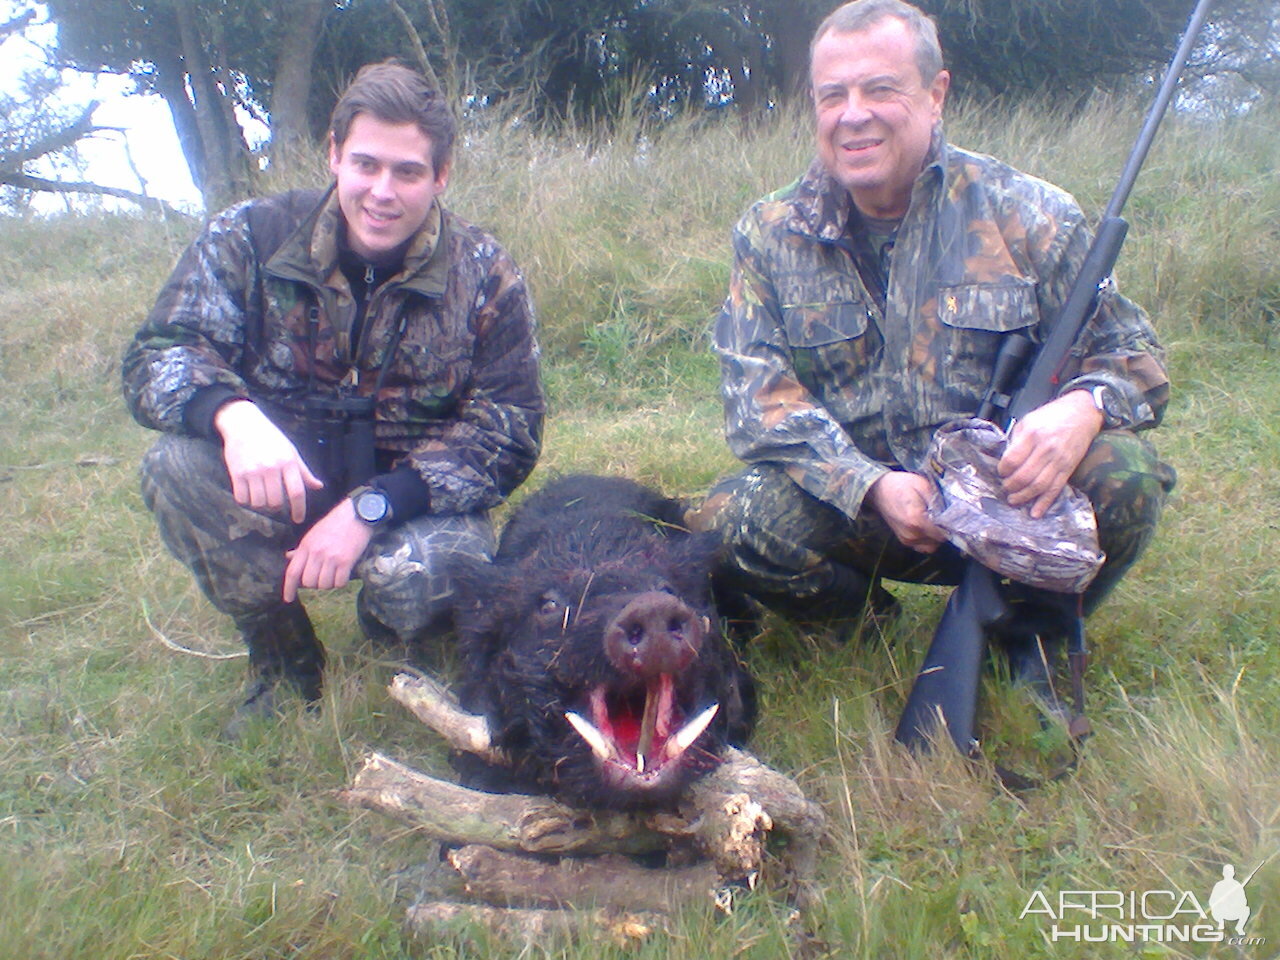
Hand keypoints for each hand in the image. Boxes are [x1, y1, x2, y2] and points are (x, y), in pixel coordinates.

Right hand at [215, 400, 322, 523]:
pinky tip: (248, 493)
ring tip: (261, 496)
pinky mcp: (237, 473)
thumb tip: (319, 486)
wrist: (244, 424)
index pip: (297, 492)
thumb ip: (304, 471)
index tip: (298, 519)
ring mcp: (253, 471)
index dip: (299, 509)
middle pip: (276, 502)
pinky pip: (242, 499)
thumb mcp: (291, 451)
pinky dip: (246, 501)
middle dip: (277, 507)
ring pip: (259, 503)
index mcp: (288, 462)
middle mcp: (271, 468)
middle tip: (275, 502)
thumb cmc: (271, 438)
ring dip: (261, 504)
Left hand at [282, 498, 374, 601]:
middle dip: (314, 584)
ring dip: (328, 583)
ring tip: (334, 574)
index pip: (292, 572)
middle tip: (322, 577)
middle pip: (308, 582)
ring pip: (324, 584)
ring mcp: (331, 557)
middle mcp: (316, 553)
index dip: (288, 588)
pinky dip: (340, 582)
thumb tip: (289, 557)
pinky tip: (343, 574)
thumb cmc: (335, 523)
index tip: (288, 599)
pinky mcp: (346, 561)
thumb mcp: (313, 534)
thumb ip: (302, 548)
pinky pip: (339, 582)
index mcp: (306, 546)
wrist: (357, 514)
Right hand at [868, 470, 946, 553]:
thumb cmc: (901, 484)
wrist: (878, 490)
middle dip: (946, 529)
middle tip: (947, 515)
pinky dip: (929, 539)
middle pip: (940, 540)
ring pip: (933, 545)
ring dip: (937, 535)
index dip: (953, 525)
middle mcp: (912, 534)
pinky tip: (928, 526)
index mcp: (916, 520)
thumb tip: (954, 513)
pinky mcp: (905, 541)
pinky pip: (924, 546)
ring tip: (936, 521)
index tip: (957, 516)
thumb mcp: (923, 485)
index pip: (945, 532)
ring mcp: (907, 540)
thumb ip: (938, 501)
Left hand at [998, 389, 1102, 518]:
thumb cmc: (1052, 416)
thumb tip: (1006, 462)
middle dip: (1010, 486)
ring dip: (1023, 497)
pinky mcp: (1069, 469)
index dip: (1003, 470)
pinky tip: (1035, 513)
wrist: (1083, 413)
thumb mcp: (1028, 421)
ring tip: (1013, 500)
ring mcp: (1059, 460)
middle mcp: (1046, 449)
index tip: (1001, 472)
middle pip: (1024, 476)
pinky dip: (1044, 503)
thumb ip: (1017, 441)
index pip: (1012, 460)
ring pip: (1039, 486)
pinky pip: (1055, 489)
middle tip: (1005, 488)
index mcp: (1033, 434)